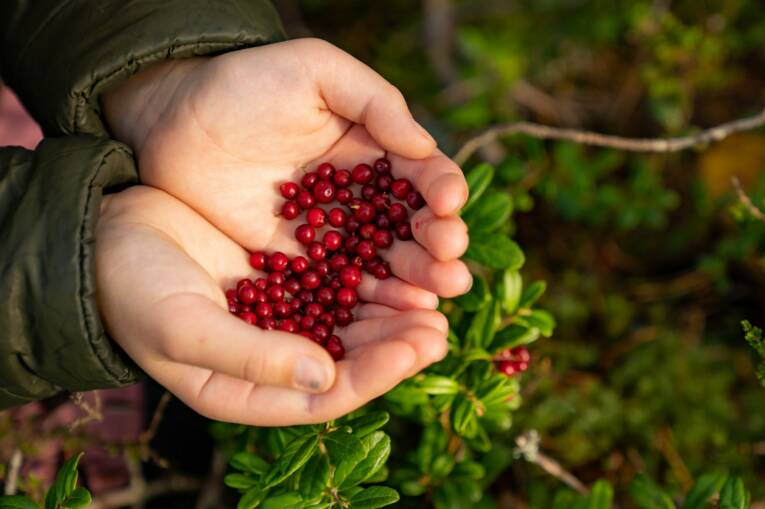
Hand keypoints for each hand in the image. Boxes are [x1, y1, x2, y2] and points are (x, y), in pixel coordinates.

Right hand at [96, 186, 449, 424]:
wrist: (105, 235)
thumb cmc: (130, 289)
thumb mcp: (182, 326)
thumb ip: (251, 357)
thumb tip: (325, 377)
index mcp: (247, 389)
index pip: (327, 395)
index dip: (377, 373)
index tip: (419, 345)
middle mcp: (272, 360)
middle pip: (350, 360)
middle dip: (397, 343)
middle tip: (440, 322)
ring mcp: (281, 316)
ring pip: (350, 321)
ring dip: (392, 309)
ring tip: (436, 292)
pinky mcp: (284, 275)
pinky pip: (337, 279)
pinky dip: (369, 272)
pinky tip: (398, 256)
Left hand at [103, 38, 471, 304]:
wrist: (172, 120)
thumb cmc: (246, 83)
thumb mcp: (315, 70)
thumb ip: (375, 101)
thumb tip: (424, 146)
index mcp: (376, 147)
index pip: (422, 173)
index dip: (441, 191)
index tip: (446, 206)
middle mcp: (361, 195)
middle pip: (411, 227)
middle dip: (437, 247)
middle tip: (451, 266)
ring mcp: (331, 232)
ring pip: (383, 263)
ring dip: (414, 283)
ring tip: (437, 299)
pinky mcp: (297, 262)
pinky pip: (337, 285)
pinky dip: (364, 303)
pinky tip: (388, 315)